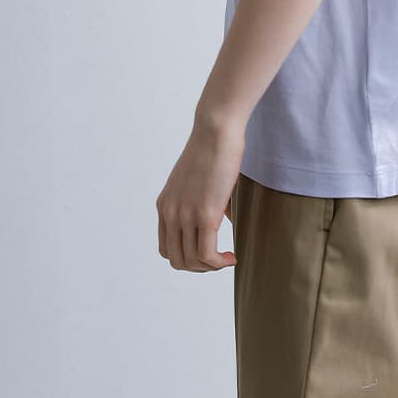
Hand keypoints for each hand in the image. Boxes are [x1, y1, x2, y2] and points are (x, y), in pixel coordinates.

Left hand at [156, 116, 244, 271]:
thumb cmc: (214, 148)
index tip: (208, 252)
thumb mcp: (199, 180)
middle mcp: (170, 212)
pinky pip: (207, 255)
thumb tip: (224, 219)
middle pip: (176, 260)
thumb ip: (204, 202)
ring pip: (191, 262)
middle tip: (219, 259)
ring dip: (211, 267)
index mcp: (164, 205)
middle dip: (199, 267)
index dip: (187, 257)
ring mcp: (185, 215)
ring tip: (227, 258)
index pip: (166, 248)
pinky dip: (220, 263)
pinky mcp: (205, 214)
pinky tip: (233, 256)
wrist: (216, 130)